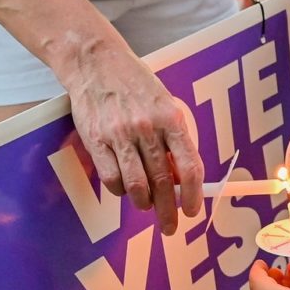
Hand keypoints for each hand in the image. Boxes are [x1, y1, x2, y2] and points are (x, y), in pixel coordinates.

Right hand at [64, 48, 201, 234]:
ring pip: (136, 186)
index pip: (189, 166)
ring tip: (146, 205)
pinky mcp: (96, 141)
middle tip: (170, 226)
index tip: (192, 211)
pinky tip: (124, 188)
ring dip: (143, 203)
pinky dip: (120, 191)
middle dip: (168, 211)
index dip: (193, 194)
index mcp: (171, 119)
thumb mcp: (166, 104)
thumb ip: (175, 138)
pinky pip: (111, 179)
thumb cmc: (136, 85)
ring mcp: (120, 136)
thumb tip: (181, 177)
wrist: (97, 63)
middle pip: (162, 183)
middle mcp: (147, 128)